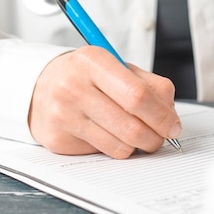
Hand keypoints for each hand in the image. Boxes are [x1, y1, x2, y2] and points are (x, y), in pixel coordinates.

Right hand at [29, 46, 182, 158]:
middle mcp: (73, 87)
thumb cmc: (87, 77)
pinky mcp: (58, 139)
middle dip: (156, 137)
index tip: (174, 125)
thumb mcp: (117, 67)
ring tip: (137, 134)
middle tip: (162, 137)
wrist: (39, 88)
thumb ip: (149, 85)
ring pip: (120, 146)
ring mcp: (63, 115)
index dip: (162, 115)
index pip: (137, 95)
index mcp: (92, 61)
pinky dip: (117, 148)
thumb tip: (170, 115)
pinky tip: (111, 134)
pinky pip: (104, 153)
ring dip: (138, 145)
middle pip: (131, 126)